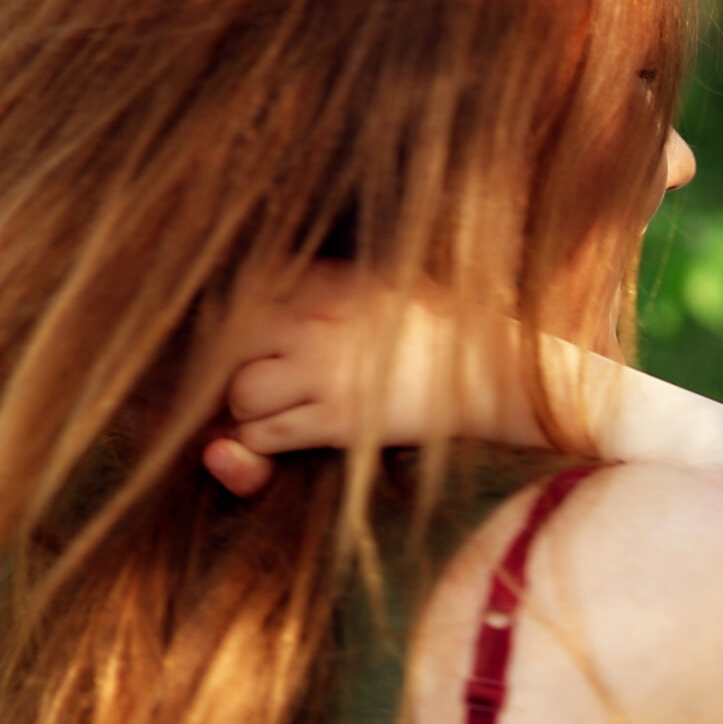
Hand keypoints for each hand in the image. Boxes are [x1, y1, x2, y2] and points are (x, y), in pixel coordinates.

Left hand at [196, 264, 485, 497]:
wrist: (491, 372)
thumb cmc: (440, 329)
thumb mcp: (382, 282)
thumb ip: (326, 285)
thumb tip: (279, 290)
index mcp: (327, 281)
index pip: (244, 292)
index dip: (238, 323)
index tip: (257, 341)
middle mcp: (317, 320)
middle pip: (231, 342)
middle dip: (234, 367)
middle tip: (263, 380)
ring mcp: (325, 370)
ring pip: (241, 393)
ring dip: (248, 409)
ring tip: (276, 409)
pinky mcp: (336, 420)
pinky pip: (266, 434)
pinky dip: (262, 442)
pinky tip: (289, 435)